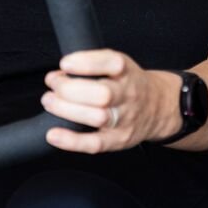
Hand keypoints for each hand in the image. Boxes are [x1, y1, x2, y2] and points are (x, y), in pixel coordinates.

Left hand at [41, 49, 181, 154]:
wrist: (158, 107)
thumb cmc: (129, 84)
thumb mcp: (119, 64)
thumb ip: (92, 65)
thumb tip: (59, 74)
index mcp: (127, 72)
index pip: (112, 63)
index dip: (87, 63)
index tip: (65, 63)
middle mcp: (128, 94)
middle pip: (103, 94)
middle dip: (70, 89)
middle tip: (53, 84)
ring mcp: (124, 119)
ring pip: (98, 117)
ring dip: (67, 110)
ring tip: (49, 102)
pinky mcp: (118, 140)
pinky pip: (95, 144)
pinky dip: (72, 141)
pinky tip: (54, 134)